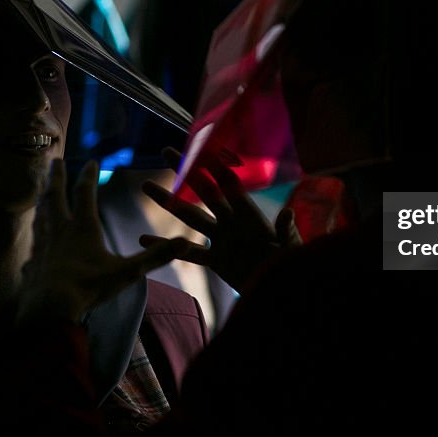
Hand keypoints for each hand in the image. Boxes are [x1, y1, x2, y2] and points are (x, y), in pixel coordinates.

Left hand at [19, 160, 186, 323]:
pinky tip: (35, 237)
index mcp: (82, 228)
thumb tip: (185, 243)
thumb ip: (155, 257)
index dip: (88, 176)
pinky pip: (33, 241)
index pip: (84, 194)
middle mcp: (60, 231)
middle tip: (54, 161)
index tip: (91, 161)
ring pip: (41, 215)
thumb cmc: (88, 288)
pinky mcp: (33, 262)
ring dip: (43, 200)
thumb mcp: (127, 272)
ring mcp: (43, 246)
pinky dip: (35, 232)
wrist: (49, 310)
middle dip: (56, 177)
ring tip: (42, 192)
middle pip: (55, 197)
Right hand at [141, 148, 301, 291]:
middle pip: (204, 191)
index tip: (198, 145)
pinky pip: (188, 253)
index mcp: (251, 214)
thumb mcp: (292, 247)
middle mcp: (233, 222)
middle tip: (166, 151)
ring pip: (190, 217)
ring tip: (146, 186)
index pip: (229, 183)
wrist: (285, 291)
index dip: (215, 165)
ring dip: (169, 202)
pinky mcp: (217, 262)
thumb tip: (288, 212)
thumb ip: (287, 231)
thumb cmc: (293, 266)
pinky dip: (167, 247)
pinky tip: (144, 240)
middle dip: (186, 171)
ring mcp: (223, 240)